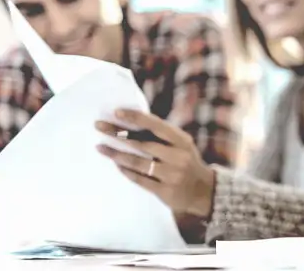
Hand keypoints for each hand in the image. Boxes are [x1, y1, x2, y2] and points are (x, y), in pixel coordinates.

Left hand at [95, 109, 214, 218]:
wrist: (205, 191)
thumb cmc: (186, 162)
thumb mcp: (182, 145)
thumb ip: (162, 135)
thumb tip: (132, 121)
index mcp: (182, 141)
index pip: (156, 125)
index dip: (136, 118)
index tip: (116, 112)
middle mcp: (178, 156)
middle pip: (142, 143)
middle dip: (118, 134)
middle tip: (98, 125)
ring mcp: (171, 174)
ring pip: (138, 162)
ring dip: (116, 154)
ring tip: (100, 147)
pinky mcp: (165, 191)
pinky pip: (139, 179)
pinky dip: (126, 171)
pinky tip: (116, 164)